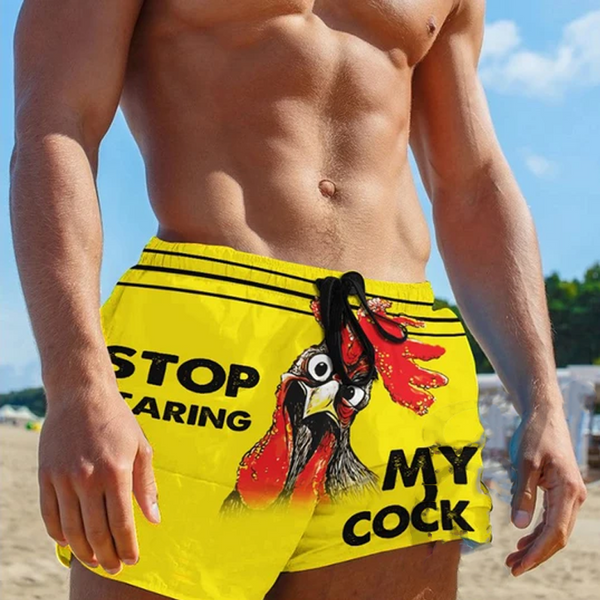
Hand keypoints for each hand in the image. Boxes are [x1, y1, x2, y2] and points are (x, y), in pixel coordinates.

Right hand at [38, 381, 159, 574]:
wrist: (81, 395)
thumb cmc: (117, 420)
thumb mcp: (141, 447)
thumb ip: (146, 485)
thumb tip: (154, 518)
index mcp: (116, 471)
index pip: (122, 523)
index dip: (128, 546)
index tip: (133, 559)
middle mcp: (88, 478)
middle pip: (96, 532)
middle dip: (107, 556)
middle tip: (114, 567)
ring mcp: (64, 479)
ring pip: (72, 529)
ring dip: (84, 551)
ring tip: (95, 561)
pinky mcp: (46, 476)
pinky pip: (50, 515)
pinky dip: (59, 534)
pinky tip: (70, 543)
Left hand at [506, 402, 586, 575]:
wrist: (545, 415)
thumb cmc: (535, 435)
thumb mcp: (525, 463)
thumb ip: (523, 494)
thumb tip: (518, 526)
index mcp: (567, 490)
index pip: (555, 532)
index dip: (537, 552)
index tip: (519, 565)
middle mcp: (574, 496)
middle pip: (557, 536)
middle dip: (535, 554)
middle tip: (512, 567)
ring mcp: (570, 495)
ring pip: (555, 529)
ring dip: (535, 545)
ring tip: (513, 558)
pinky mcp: (561, 491)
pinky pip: (552, 518)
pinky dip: (537, 531)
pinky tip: (523, 539)